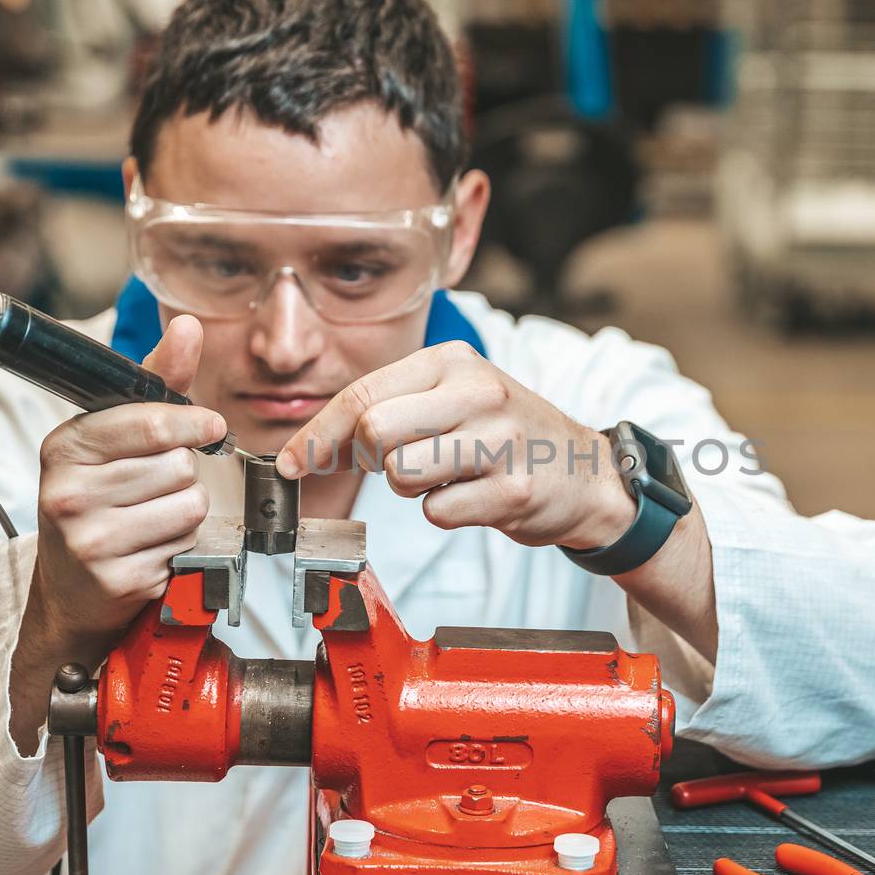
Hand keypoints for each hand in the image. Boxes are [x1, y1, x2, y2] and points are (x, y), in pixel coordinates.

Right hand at [9, 316, 223, 751]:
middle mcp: (67, 492)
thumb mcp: (116, 434)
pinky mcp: (114, 579)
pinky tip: (149, 549)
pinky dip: (179, 547)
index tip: (211, 424)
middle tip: (151, 489)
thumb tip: (188, 325)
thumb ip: (157, 379)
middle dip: (180, 476)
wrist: (70, 587)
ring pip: (188, 506)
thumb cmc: (101, 497)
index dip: (188, 422)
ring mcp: (88, 540)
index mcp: (65, 446)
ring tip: (150, 519)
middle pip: (177, 467)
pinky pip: (184, 546)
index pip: (145, 423)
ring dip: (184, 512)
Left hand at [276, 341, 635, 549]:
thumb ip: (386, 412)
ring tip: (446, 476)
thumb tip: (306, 450)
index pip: (362, 395)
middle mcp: (478, 392)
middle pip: (375, 431)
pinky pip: (438, 513)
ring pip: (402, 474)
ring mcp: (499, 441)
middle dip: (371, 460)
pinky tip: (474, 496)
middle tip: (397, 464)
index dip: (316, 435)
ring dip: (409, 488)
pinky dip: (444, 513)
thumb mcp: (453, 399)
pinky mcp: (514, 490)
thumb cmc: (506, 435)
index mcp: (452, 361)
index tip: (289, 465)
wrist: (586, 471)